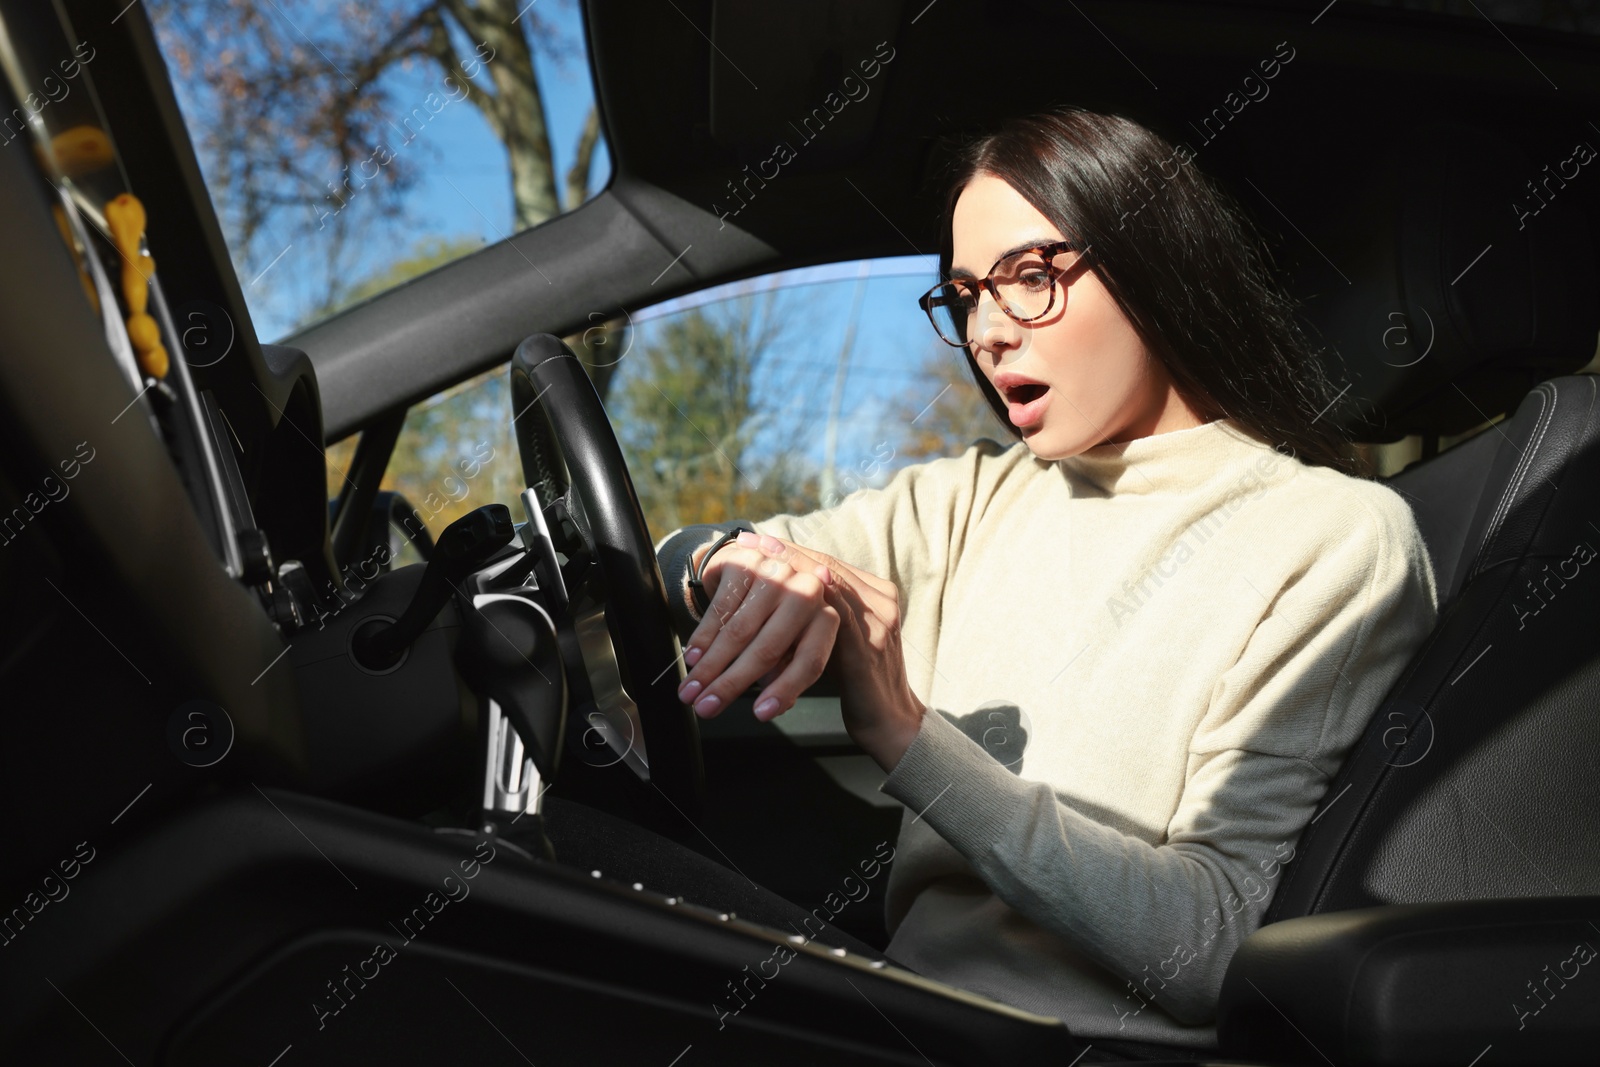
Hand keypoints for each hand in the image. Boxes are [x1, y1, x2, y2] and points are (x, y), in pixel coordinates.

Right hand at [677, 531, 839, 722]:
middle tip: (707, 708)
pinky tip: (692, 658)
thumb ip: (786, 674)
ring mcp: (776, 573)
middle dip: (732, 684)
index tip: (761, 715)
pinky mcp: (745, 563)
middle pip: (768, 650)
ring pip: (739, 632)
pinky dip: (702, 639)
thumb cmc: (771, 618)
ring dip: (710, 667)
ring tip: (691, 691)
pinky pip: (720, 610)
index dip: (784, 691)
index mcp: (826, 617)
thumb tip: (774, 707)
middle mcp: (806, 592)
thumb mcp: (787, 646)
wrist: (750, 569)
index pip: (809, 661)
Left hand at [761, 538, 926, 770]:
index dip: (789, 550)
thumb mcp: (839, 644)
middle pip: (824, 566)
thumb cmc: (858, 688)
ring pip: (825, 585)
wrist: (892, 726)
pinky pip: (832, 616)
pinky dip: (801, 602)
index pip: (825, 563)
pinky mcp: (870, 646)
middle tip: (744, 541)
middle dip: (781, 553)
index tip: (754, 540)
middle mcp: (880, 601)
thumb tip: (769, 605)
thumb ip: (818, 621)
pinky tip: (776, 595)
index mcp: (874, 596)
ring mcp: (878, 621)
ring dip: (784, 571)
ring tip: (751, 560)